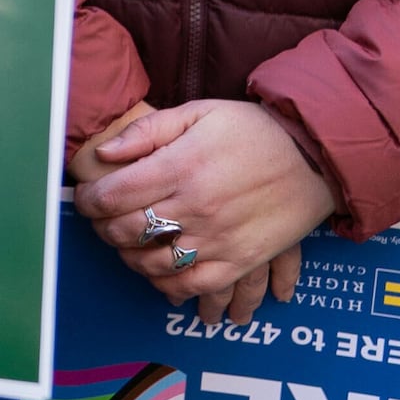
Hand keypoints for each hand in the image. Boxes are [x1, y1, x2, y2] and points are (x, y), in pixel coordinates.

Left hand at [69, 100, 335, 322]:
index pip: (112, 196)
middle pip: (127, 232)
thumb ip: (147, 131)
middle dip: (104, 229)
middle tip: (103, 222)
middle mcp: (195, 207)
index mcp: (180, 168)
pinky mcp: (240, 260)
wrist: (314, 155)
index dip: (88, 201)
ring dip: (131, 259)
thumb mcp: (198, 112)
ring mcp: (218, 238)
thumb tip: (104, 154)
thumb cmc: (253, 130)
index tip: (85, 200)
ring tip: (129, 247)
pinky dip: (169, 286)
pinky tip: (161, 275)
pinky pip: (193, 285)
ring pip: (153, 264)